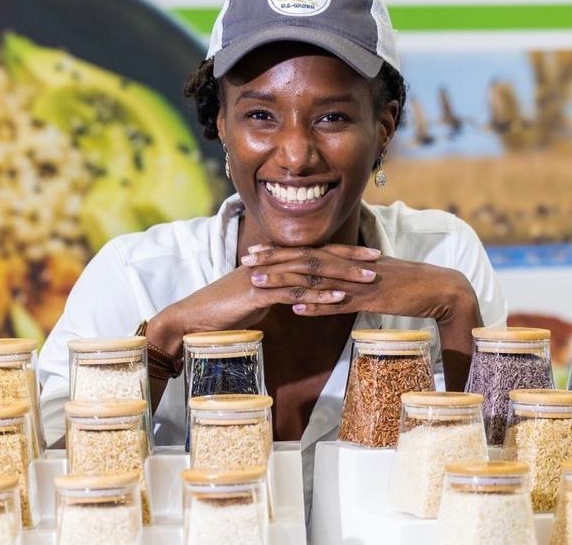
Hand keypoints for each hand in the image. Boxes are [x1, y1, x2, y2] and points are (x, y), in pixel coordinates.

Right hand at [146, 247, 359, 357]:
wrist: (193, 318)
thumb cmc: (224, 311)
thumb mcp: (257, 299)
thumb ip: (278, 294)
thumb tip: (298, 300)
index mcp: (274, 263)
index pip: (313, 252)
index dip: (342, 253)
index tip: (367, 255)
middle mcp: (272, 263)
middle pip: (318, 255)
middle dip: (350, 258)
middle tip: (379, 260)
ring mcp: (266, 276)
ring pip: (311, 271)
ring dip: (341, 275)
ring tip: (368, 280)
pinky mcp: (259, 292)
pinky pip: (294, 292)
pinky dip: (318, 295)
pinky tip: (338, 299)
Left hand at [243, 243, 482, 389]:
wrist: (440, 287)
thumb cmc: (407, 284)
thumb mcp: (372, 279)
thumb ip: (348, 281)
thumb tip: (326, 291)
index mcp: (349, 259)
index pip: (308, 251)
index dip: (279, 251)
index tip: (254, 252)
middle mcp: (350, 266)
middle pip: (305, 260)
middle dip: (273, 260)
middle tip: (245, 261)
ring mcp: (360, 282)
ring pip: (316, 279)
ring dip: (286, 281)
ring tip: (258, 283)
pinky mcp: (372, 300)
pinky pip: (340, 303)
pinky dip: (318, 306)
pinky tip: (297, 309)